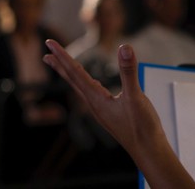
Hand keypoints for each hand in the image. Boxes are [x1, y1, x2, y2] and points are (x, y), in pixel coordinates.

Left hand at [43, 39, 194, 188]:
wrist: (148, 150)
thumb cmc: (141, 127)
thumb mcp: (136, 96)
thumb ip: (129, 71)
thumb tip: (125, 48)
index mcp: (96, 99)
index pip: (75, 72)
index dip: (62, 56)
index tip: (50, 44)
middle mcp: (94, 104)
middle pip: (72, 80)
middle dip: (59, 65)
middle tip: (46, 53)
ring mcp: (101, 110)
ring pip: (80, 87)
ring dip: (70, 74)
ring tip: (61, 66)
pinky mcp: (109, 113)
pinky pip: (91, 93)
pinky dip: (85, 83)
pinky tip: (91, 84)